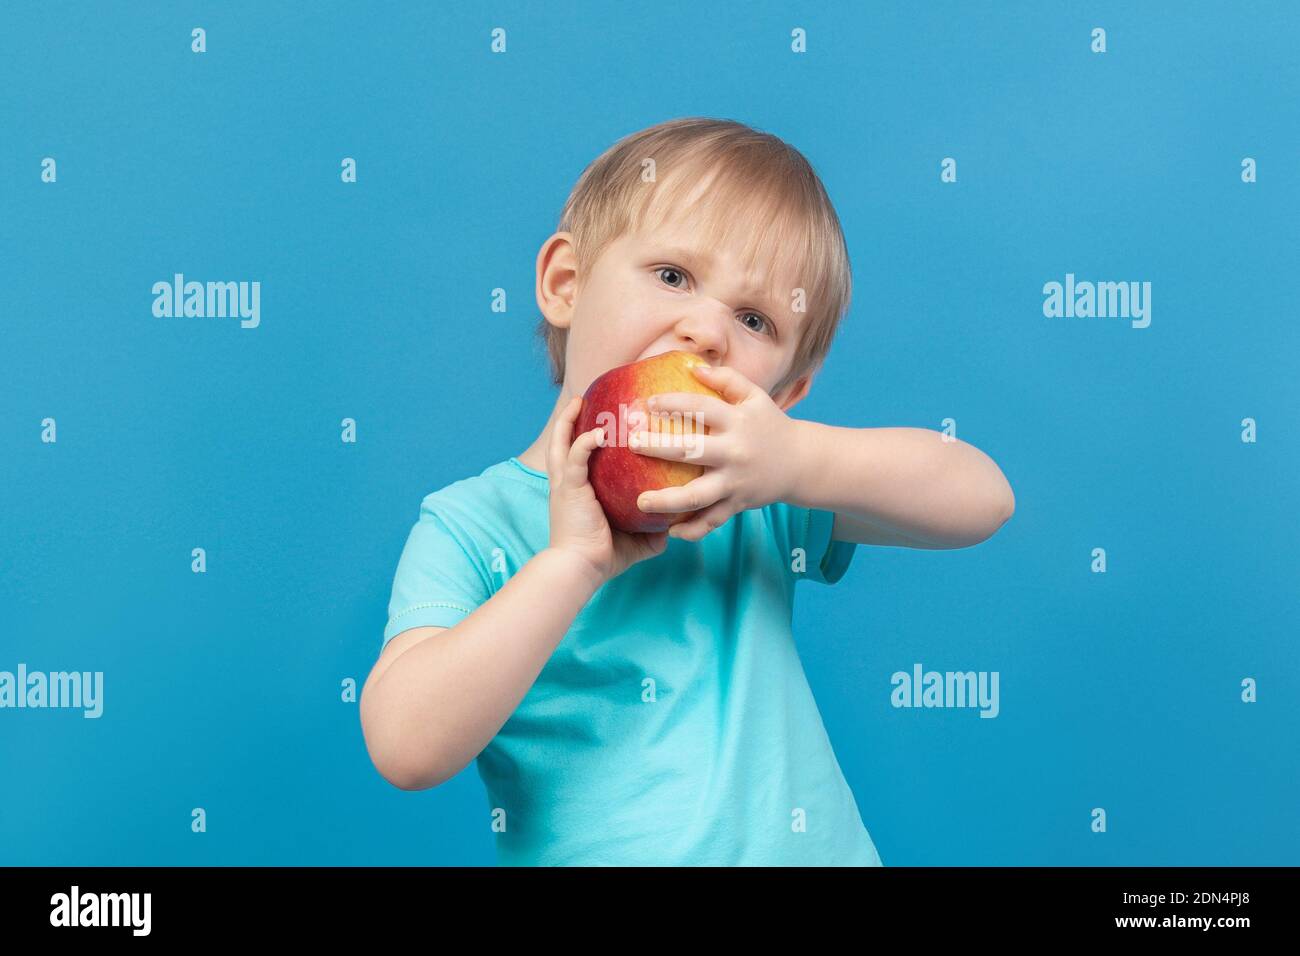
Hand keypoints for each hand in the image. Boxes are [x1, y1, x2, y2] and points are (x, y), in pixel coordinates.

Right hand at [546, 395, 669, 584]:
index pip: (576, 459)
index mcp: (578, 492)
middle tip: (581, 401)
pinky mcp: (569, 488)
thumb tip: (674, 523)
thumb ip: (652, 529)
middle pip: (561, 444)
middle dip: (568, 421)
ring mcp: (566, 484)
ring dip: (568, 421)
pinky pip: (575, 457)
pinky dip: (585, 441)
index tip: (596, 423)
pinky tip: (598, 431)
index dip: (582, 440)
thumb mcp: (635, 540)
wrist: (581, 569)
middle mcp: (567, 484)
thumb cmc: (604, 557)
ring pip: (561, 444)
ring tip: (581, 401)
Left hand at [630, 364, 800, 541]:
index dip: (673, 403)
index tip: (647, 403)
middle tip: (631, 444)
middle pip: (691, 451)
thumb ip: (726, 380)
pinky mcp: (737, 504)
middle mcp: (734, 453)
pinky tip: (669, 531)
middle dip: (658, 447)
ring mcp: (734, 482)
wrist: (801, 463)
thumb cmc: (770, 425)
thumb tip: (693, 368)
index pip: (700, 407)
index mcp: (736, 422)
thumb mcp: (755, 397)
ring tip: (641, 502)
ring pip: (697, 496)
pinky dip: (692, 530)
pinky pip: (712, 521)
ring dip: (667, 501)